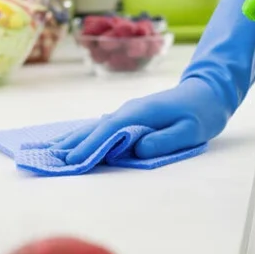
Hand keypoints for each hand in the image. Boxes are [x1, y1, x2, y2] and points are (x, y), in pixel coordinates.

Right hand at [51, 0, 254, 163]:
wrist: (209, 91)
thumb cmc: (203, 112)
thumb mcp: (191, 130)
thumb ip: (164, 140)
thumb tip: (136, 149)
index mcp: (141, 113)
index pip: (109, 132)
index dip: (89, 147)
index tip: (70, 162)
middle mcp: (129, 110)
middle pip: (93, 128)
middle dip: (70, 144)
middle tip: (45, 159)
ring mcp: (127, 112)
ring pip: (93, 126)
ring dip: (71, 138)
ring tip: (48, 151)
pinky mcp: (129, 117)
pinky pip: (100, 127)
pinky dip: (83, 135)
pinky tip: (70, 141)